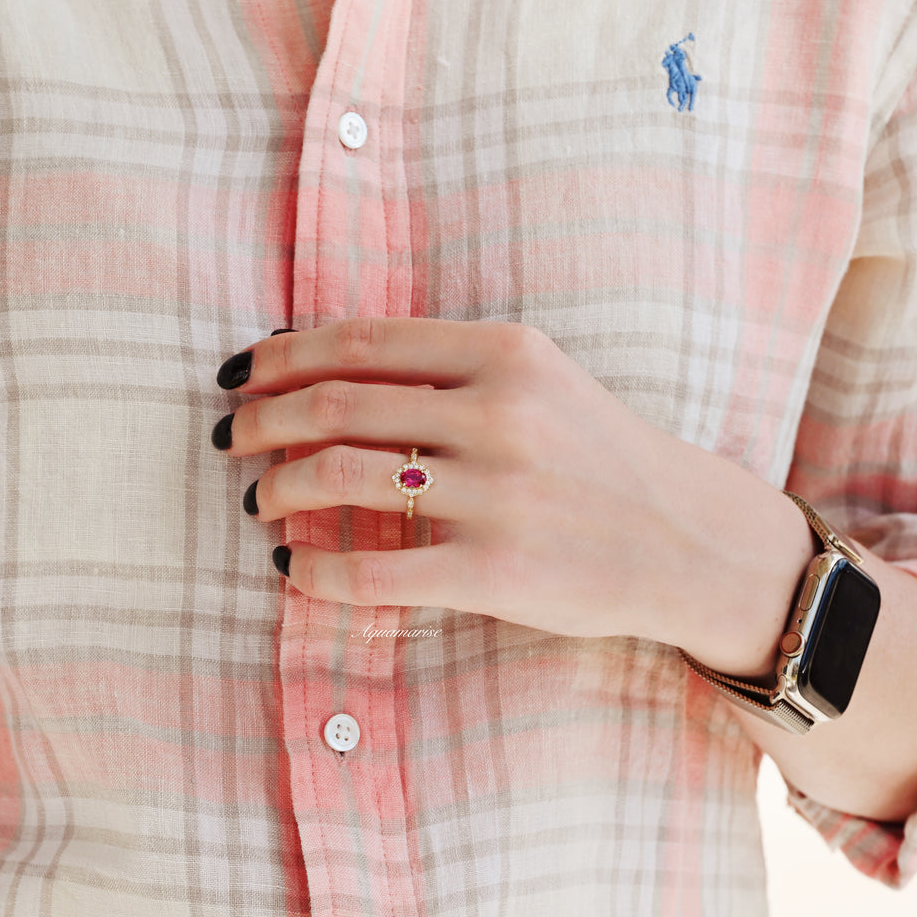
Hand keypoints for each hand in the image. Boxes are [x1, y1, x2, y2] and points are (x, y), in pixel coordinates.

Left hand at [212, 317, 811, 659]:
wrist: (687, 539)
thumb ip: (449, 368)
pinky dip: (316, 571)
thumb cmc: (600, 455)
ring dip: (277, 489)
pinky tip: (292, 569)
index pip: (359, 342)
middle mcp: (500, 414)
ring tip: (257, 502)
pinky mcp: (499, 574)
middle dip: (261, 422)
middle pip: (337, 405)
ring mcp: (500, 494)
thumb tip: (329, 376)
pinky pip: (374, 571)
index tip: (238, 373)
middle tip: (229, 440)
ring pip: (341, 479)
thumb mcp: (541, 381)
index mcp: (507, 352)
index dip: (280, 356)